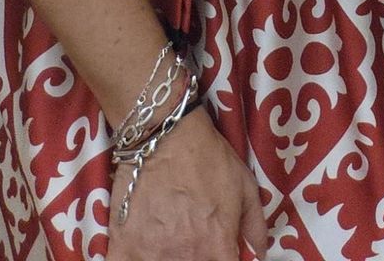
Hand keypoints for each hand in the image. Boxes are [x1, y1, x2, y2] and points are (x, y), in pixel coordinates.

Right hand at [107, 107, 266, 260]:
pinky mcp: (123, 248)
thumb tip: (259, 254)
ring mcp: (151, 256)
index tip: (218, 251)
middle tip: (193, 237)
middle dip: (196, 257)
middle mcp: (186, 258)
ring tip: (170, 237)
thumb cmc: (208, 157)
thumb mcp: (245, 184)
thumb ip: (255, 225)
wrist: (165, 134)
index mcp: (217, 247)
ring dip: (167, 257)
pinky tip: (142, 249)